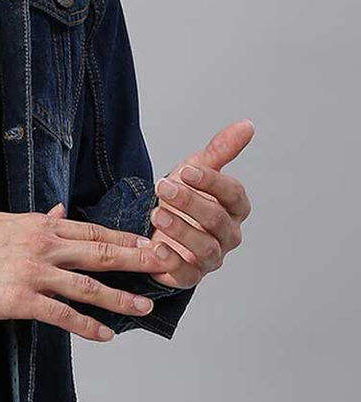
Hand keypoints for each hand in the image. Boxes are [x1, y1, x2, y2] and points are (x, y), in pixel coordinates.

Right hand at [0, 203, 180, 341]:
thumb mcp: (7, 219)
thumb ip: (39, 217)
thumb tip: (61, 209)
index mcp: (43, 226)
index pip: (93, 231)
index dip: (125, 238)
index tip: (152, 242)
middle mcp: (45, 248)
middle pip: (101, 254)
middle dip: (137, 260)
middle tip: (166, 265)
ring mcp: (36, 274)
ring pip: (88, 287)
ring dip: (119, 298)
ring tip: (143, 307)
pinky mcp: (24, 300)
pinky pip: (62, 314)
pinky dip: (86, 326)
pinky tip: (105, 334)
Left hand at [148, 119, 253, 287]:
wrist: (154, 228)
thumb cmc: (181, 199)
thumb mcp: (194, 171)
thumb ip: (219, 151)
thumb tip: (247, 125)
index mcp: (234, 209)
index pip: (233, 195)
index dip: (212, 183)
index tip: (187, 170)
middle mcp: (227, 235)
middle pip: (217, 221)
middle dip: (191, 203)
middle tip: (163, 188)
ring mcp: (210, 258)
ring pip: (204, 248)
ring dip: (181, 231)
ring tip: (156, 215)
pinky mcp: (189, 276)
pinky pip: (186, 273)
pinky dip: (171, 262)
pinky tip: (154, 247)